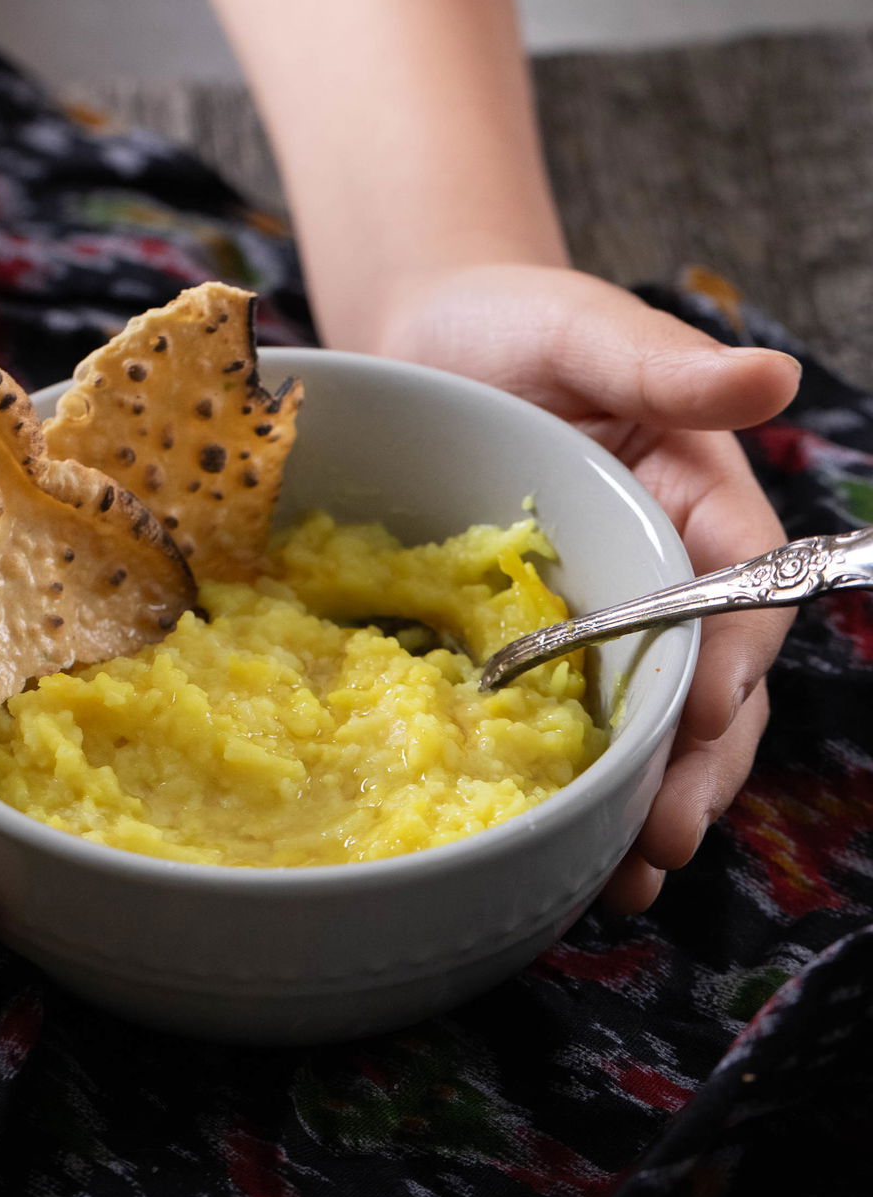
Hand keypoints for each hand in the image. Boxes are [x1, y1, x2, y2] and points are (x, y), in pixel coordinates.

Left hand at [377, 264, 799, 911]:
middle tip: (667, 834)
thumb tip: (773, 376)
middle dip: (700, 761)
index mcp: (699, 496)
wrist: (424, 345)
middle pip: (713, 679)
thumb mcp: (586, 331)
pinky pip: (583, 720)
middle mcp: (671, 566)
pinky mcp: (550, 646)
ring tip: (632, 871)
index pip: (742, 584)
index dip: (730, 654)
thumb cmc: (512, 325)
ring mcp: (613, 614)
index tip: (703, 709)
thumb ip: (667, 366)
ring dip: (655, 797)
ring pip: (658, 720)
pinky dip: (589, 783)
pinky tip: (578, 846)